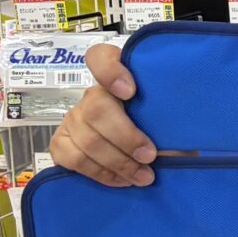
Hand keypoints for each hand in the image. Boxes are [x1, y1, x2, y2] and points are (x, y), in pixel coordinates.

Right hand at [51, 44, 170, 187]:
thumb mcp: (172, 122)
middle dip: (126, 138)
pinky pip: (71, 159)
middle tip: (149, 156)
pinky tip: (120, 180)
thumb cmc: (164, 132)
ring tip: (142, 177)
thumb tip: (175, 140)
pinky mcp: (61, 143)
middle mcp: (92, 95)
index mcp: (120, 78)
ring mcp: (73, 119)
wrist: (148, 156)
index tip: (130, 92)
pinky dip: (99, 173)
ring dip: (118, 163)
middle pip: (97, 109)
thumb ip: (169, 121)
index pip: (101, 57)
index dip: (110, 71)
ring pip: (87, 140)